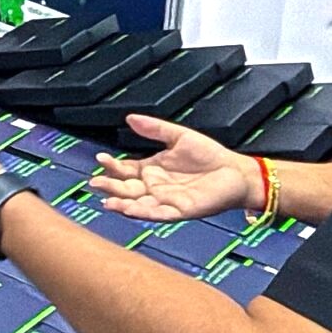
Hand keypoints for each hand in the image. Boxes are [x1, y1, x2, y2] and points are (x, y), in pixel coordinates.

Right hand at [90, 116, 262, 221]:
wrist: (236, 171)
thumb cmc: (210, 155)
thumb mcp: (179, 136)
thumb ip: (155, 129)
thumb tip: (129, 118)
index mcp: (151, 170)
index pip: (125, 170)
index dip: (112, 166)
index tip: (101, 159)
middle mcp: (154, 187)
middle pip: (126, 189)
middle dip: (110, 186)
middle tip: (95, 182)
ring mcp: (165, 200)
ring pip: (137, 204)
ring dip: (121, 204)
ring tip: (107, 201)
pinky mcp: (179, 211)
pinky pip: (158, 214)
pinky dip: (143, 213)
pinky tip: (130, 210)